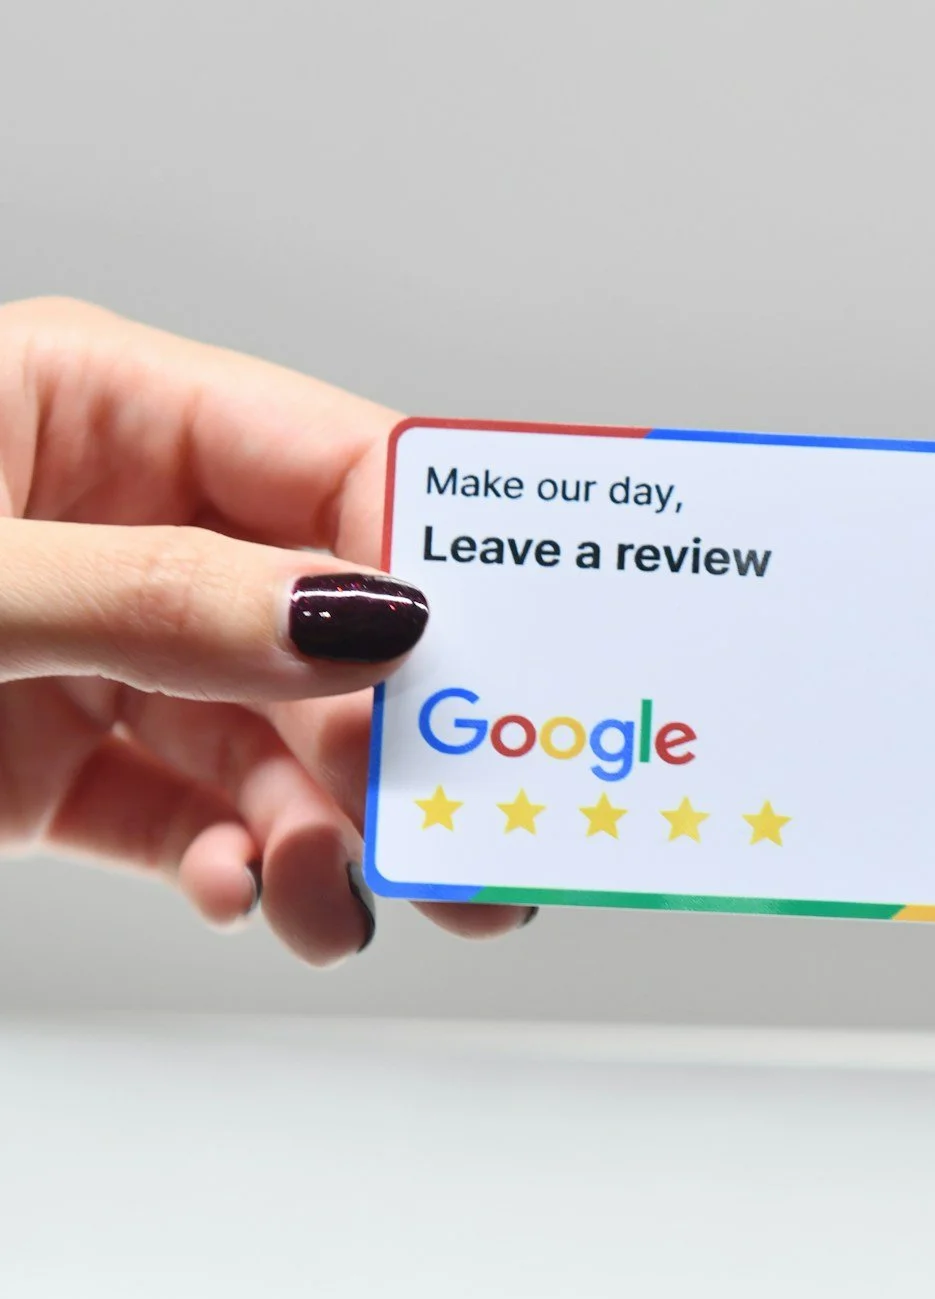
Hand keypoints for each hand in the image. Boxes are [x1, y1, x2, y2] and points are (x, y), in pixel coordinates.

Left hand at [0, 297, 532, 960]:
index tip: (516, 669)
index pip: (334, 466)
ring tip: (333, 888)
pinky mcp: (55, 773)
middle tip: (482, 841)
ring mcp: (97, 655)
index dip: (438, 564)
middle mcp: (118, 528)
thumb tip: (355, 620)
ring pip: (277, 748)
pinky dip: (241, 872)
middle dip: (408, 742)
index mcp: (99, 408)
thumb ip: (160, 595)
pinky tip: (248, 890)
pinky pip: (190, 825)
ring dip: (329, 832)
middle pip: (332, 630)